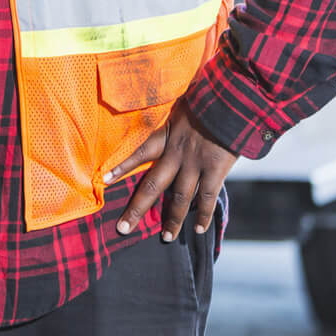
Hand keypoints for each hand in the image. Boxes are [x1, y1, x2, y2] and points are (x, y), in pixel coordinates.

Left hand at [108, 103, 238, 241]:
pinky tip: (198, 228)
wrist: (232, 98)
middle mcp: (175, 153)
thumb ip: (176, 115)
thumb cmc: (209, 98)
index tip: (103, 181)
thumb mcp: (184, 103)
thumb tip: (174, 112)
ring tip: (166, 238)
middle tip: (123, 228)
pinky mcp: (215, 170)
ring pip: (178, 198)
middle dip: (137, 209)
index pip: (139, 153)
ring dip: (172, 220)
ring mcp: (195, 163)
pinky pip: (207, 198)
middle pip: (151, 185)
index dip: (122, 167)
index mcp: (167, 135)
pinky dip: (203, 214)